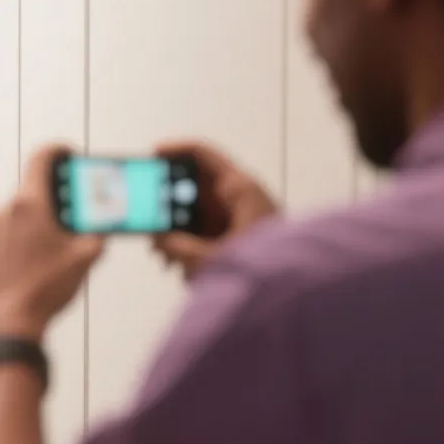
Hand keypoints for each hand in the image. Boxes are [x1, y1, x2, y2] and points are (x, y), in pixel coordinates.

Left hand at [0, 144, 105, 340]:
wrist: (6, 323)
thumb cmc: (41, 291)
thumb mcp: (85, 257)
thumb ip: (97, 230)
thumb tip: (101, 222)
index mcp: (30, 205)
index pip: (42, 157)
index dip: (59, 151)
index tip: (68, 155)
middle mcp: (4, 212)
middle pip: (33, 191)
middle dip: (55, 201)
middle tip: (72, 219)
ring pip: (19, 216)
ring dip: (37, 225)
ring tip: (53, 252)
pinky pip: (5, 236)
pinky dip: (20, 243)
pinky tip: (33, 266)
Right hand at [151, 139, 279, 280]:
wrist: (295, 292)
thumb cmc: (266, 270)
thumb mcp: (211, 259)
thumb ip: (176, 247)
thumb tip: (157, 239)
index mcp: (239, 188)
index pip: (201, 154)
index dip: (173, 151)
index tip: (150, 158)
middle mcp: (238, 196)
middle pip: (192, 185)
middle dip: (166, 204)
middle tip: (148, 222)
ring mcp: (238, 215)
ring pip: (195, 211)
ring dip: (175, 230)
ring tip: (162, 255)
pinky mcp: (237, 235)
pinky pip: (204, 230)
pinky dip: (188, 243)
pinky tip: (178, 264)